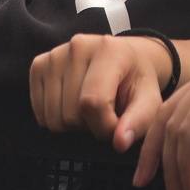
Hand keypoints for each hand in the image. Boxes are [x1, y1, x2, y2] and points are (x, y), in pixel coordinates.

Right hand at [29, 34, 169, 150]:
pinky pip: (39, 112)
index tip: (117, 126)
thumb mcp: (149, 100)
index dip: (105, 127)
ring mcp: (54, 54)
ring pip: (53, 117)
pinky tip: (73, 104)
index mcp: (108, 50)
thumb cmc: (136, 80)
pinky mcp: (39, 65)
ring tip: (90, 108)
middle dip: (90, 126)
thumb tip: (120, 143)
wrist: (126, 58)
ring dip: (73, 124)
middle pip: (70, 114)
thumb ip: (139, 121)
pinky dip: (57, 118)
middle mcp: (77, 46)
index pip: (93, 103)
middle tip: (105, 113)